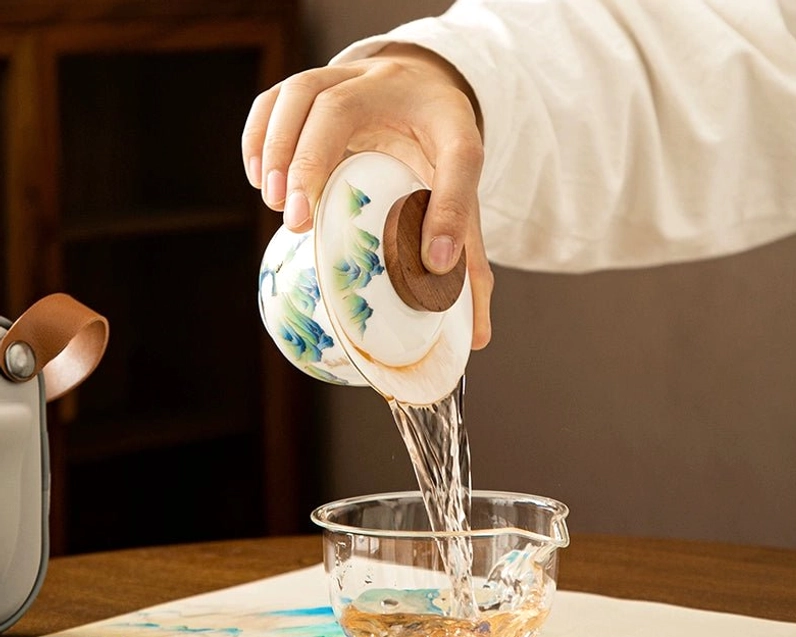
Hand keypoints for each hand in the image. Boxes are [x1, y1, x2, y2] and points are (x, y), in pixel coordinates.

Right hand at [241, 43, 492, 348]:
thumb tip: (477, 338)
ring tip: (275, 205)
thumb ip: (471, 262)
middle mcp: (394, 90)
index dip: (450, 210)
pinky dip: (259, 136)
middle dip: (311, 162)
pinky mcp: (316, 82)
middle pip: (342, 106)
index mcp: (451, 125)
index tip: (435, 263)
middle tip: (297, 222)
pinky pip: (275, 98)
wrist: (421, 87)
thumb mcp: (461, 198)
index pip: (461, 158)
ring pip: (300, 92)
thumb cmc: (437, 153)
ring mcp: (348, 79)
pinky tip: (258, 179)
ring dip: (278, 148)